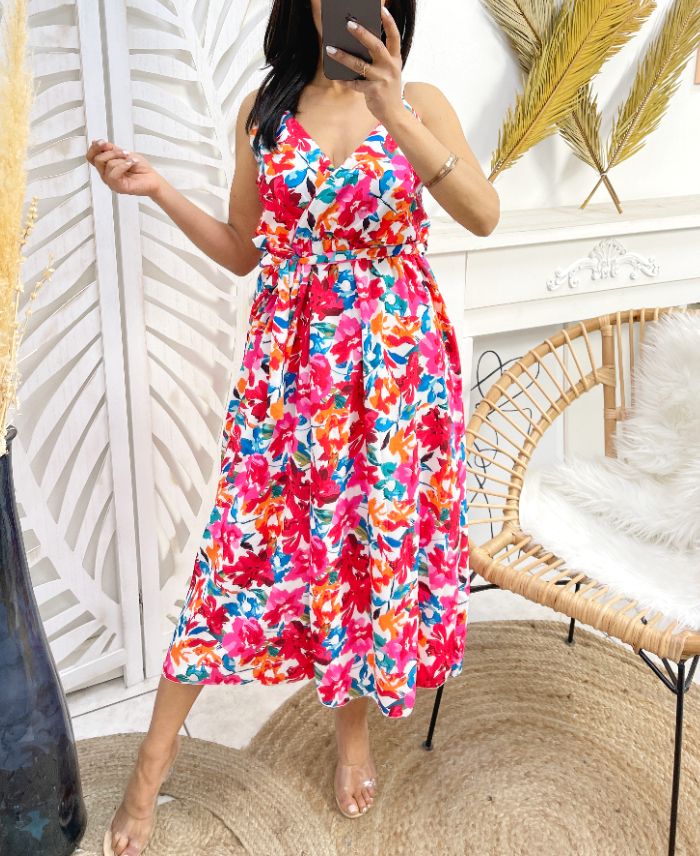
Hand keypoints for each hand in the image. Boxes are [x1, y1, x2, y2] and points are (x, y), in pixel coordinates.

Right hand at [85, 139, 161, 197]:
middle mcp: (106, 175)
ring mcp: (111, 182)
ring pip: (107, 165)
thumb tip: (96, 142)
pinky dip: (123, 165)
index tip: (104, 142)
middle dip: (112, 152)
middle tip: (125, 152)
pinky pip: (113, 174)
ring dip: (121, 158)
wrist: (153, 179)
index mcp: (105, 167)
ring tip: (131, 160)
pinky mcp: (118, 187)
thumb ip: (110, 149)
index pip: (91, 157)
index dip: (95, 148)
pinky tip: (131, 164)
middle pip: (97, 159)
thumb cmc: (141, 168)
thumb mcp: (124, 154)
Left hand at [326, 5, 403, 126]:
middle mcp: (390, 67)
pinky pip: (355, 84)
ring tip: (330, 49)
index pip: (394, 37)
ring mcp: (382, 79)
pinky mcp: (374, 91)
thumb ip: (378, 60)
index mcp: (395, 59)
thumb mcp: (388, 72)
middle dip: (362, 34)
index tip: (381, 9)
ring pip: (360, 65)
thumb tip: (356, 46)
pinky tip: (336, 76)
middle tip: (348, 24)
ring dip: (343, 56)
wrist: (394, 114)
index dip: (389, 22)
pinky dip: (345, 80)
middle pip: (376, 46)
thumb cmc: (387, 90)